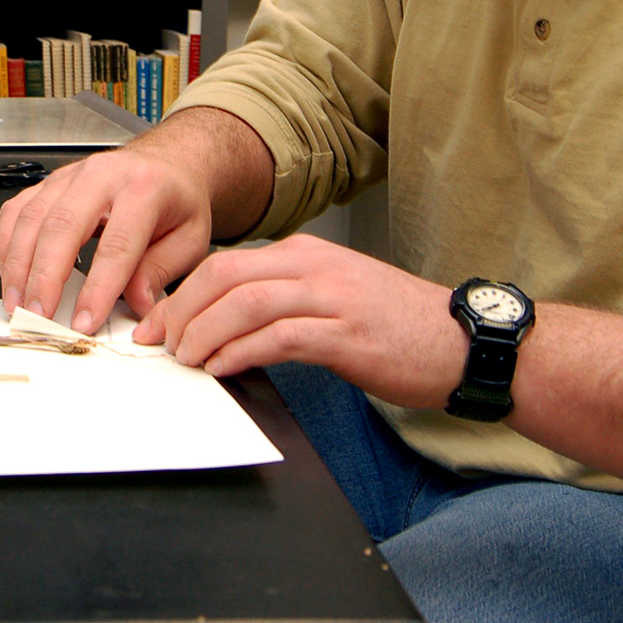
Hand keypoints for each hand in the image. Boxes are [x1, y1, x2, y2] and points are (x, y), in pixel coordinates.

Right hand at [0, 143, 215, 335]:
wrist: (165, 164)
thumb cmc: (176, 202)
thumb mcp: (191, 239)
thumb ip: (161, 272)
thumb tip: (136, 303)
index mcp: (144, 188)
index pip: (116, 244)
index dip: (97, 288)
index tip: (84, 321)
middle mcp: (102, 175)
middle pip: (62, 226)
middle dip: (44, 277)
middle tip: (38, 315)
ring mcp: (70, 176)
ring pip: (31, 218)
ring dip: (18, 266)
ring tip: (19, 304)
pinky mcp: (49, 183)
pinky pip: (16, 211)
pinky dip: (7, 246)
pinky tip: (11, 274)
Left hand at [131, 235, 466, 409]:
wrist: (462, 342)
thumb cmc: (398, 325)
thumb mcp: (334, 295)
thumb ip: (285, 299)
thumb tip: (227, 324)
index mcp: (306, 254)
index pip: (226, 263)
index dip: (184, 294)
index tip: (161, 323)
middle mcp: (314, 267)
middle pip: (225, 275)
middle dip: (182, 311)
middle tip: (161, 343)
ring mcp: (331, 297)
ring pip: (244, 302)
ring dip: (204, 333)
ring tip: (186, 359)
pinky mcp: (345, 334)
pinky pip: (277, 336)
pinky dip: (240, 352)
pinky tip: (223, 368)